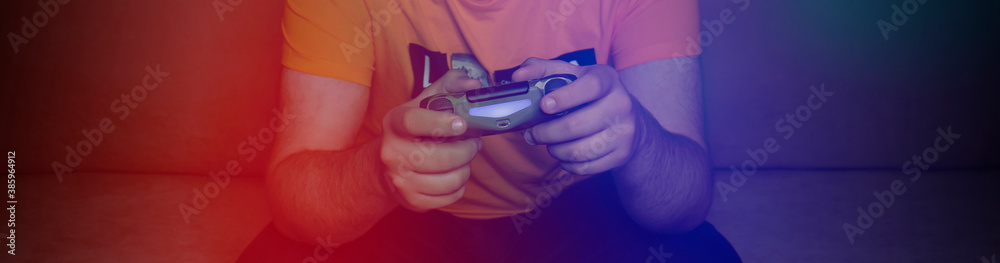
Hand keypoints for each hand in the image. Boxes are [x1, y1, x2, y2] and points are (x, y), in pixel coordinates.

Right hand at [381, 70, 482, 211]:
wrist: (387, 164)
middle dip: (466, 151)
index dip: (440, 123)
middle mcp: (392, 152)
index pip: (413, 122)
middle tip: (473, 144)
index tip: (462, 124)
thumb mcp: (424, 103)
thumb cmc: (413, 131)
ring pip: (448, 180)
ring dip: (465, 169)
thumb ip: (449, 86)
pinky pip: (449, 197)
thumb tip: (473, 85)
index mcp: (395, 123)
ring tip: (464, 159)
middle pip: (439, 158)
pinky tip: (455, 174)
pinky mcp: (411, 200)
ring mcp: (400, 179)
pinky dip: (459, 186)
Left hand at [513, 58, 637, 174]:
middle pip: (575, 126)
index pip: (590, 87)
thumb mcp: (573, 76)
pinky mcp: (621, 155)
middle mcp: (621, 105)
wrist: (629, 120)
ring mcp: (624, 132)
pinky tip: (564, 154)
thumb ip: (544, 70)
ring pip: (578, 151)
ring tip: (549, 144)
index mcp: (608, 80)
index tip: (544, 106)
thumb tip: (518, 76)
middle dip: (545, 133)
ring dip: (554, 150)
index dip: (564, 98)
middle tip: (532, 134)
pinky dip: (567, 164)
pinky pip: (585, 167)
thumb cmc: (592, 95)